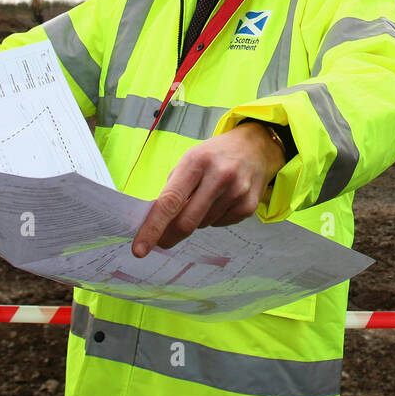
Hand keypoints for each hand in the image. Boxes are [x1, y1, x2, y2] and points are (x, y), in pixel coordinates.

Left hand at [131, 123, 283, 256]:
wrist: (255, 147)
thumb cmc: (214, 155)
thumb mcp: (190, 160)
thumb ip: (174, 190)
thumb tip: (157, 224)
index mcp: (196, 161)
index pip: (170, 201)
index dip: (153, 227)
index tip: (140, 249)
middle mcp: (219, 175)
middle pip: (186, 221)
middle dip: (170, 235)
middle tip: (162, 240)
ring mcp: (237, 191)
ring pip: (203, 224)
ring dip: (196, 219)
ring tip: (206, 197)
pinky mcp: (249, 205)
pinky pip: (220, 224)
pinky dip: (214, 218)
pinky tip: (222, 200)